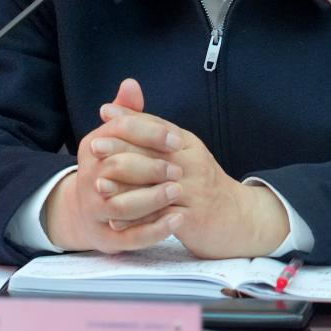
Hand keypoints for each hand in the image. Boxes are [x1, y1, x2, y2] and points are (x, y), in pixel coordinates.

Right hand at [43, 78, 183, 252]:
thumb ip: (127, 113)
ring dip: (152, 199)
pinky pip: (129, 237)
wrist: (87, 211)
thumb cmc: (111, 167)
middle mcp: (88, 178)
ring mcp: (94, 210)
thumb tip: (131, 83)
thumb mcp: (115, 138)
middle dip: (150, 168)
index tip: (177, 139)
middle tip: (179, 170)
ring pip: (121, 206)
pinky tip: (177, 220)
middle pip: (116, 169)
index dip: (149, 134)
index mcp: (92, 148)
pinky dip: (154, 230)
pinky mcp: (105, 237)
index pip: (118, 132)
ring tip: (178, 192)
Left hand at [95, 84, 290, 258]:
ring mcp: (194, 189)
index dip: (130, 120)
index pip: (158, 126)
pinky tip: (116, 219)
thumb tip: (116, 111)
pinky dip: (137, 218)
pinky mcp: (193, 216)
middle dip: (122, 147)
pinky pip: (160, 216)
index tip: (103, 115)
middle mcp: (192, 163)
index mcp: (188, 144)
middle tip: (94, 147)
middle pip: (154, 150)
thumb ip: (153, 132)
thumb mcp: (182, 152)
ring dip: (125, 184)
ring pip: (155, 183)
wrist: (236, 218)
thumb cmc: (200, 183)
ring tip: (99, 184)